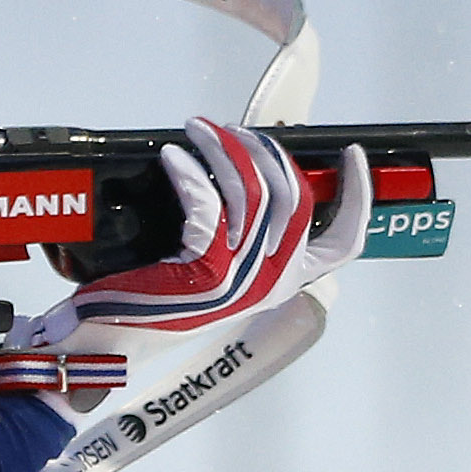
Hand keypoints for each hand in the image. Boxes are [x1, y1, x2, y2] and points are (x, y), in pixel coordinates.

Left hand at [13, 120, 367, 354]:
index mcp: (284, 282)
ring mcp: (243, 279)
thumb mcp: (216, 268)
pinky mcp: (207, 271)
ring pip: (254, 192)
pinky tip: (173, 157)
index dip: (359, 197)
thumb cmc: (155, 302)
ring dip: (225, 148)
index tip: (353, 154)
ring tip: (198, 129)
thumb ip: (243, 234)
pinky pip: (208, 205)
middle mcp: (273, 282)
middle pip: (295, 196)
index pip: (345, 244)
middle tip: (232, 129)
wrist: (111, 343)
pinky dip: (191, 173)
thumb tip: (248, 167)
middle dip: (266, 149)